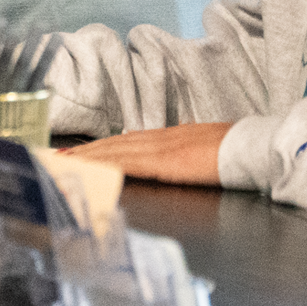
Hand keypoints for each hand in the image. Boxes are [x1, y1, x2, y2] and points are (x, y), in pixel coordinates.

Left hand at [63, 122, 231, 186]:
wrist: (253, 146)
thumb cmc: (236, 151)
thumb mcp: (204, 148)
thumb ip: (184, 151)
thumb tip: (170, 156)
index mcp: (169, 137)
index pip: (125, 141)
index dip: (99, 146)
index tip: (77, 151)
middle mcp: (160, 138)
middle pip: (112, 144)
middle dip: (83, 151)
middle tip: (54, 157)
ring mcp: (161, 148)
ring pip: (114, 150)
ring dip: (86, 157)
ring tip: (62, 162)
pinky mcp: (166, 161)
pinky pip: (128, 162)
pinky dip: (105, 164)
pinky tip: (91, 168)